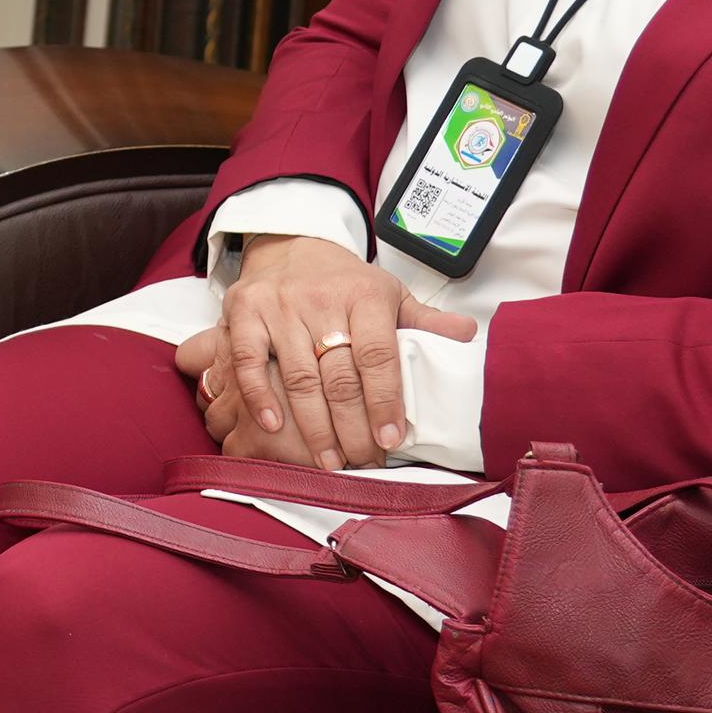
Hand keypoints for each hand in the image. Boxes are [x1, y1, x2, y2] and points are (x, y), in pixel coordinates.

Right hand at [172, 233, 476, 469]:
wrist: (293, 249)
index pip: (377, 355)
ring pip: (297, 376)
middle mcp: (320, 297)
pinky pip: (248, 361)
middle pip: (338, 375)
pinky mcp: (243, 311)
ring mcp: (278, 305)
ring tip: (329, 460)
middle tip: (362, 463)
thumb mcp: (391, 295)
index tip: (390, 439)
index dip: (384, 401)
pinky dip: (259, 396)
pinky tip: (274, 426)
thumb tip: (468, 335)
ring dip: (314, 426)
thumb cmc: (347, 285)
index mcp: (364, 294)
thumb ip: (426, 321)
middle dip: (352, 427)